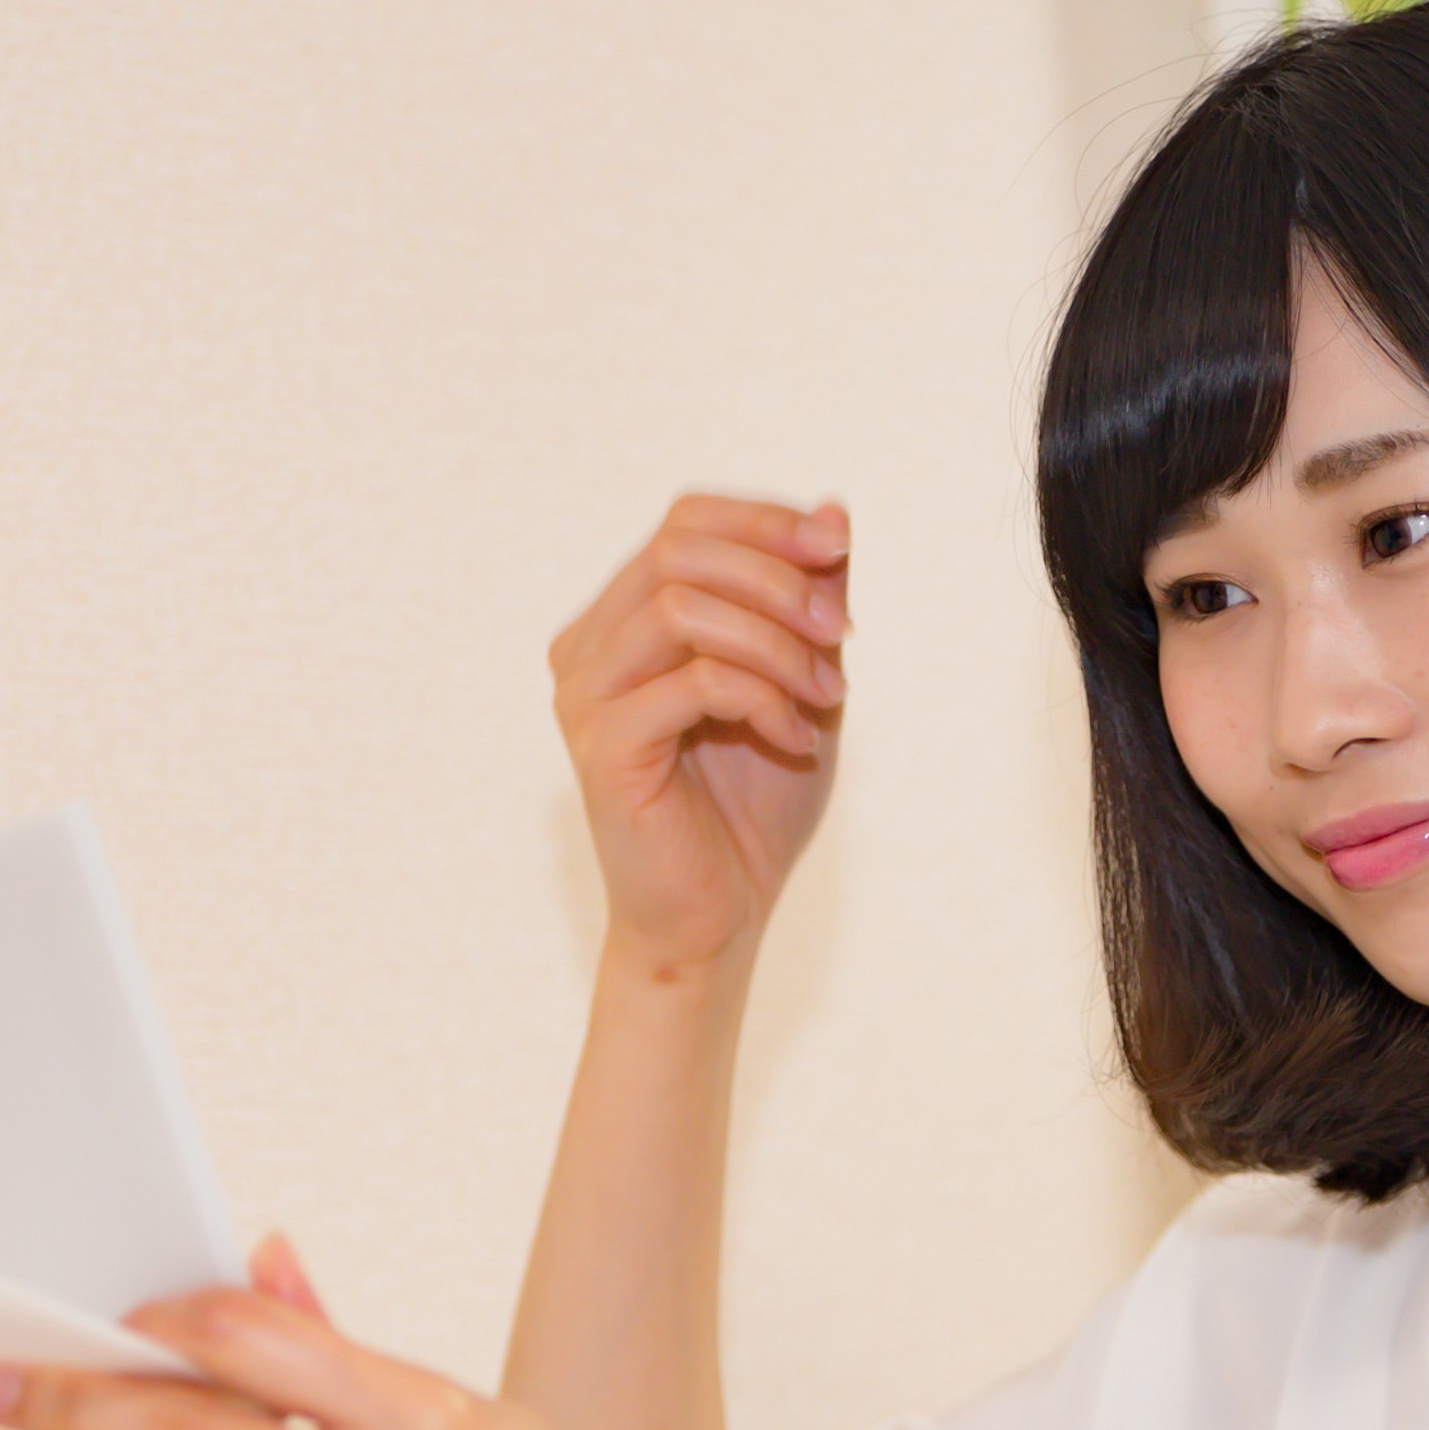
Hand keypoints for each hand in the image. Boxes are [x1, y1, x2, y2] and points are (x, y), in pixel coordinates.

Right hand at [548, 492, 851, 969]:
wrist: (718, 918)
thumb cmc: (752, 806)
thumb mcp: (801, 682)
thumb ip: (808, 601)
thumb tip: (834, 510)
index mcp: (623, 621)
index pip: (685, 523)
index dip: (765, 522)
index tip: (839, 551)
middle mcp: (588, 648)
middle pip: (677, 550)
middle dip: (777, 579)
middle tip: (844, 634)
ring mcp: (584, 696)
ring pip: (680, 609)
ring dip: (775, 642)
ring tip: (827, 696)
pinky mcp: (603, 747)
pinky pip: (692, 683)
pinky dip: (763, 698)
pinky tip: (797, 741)